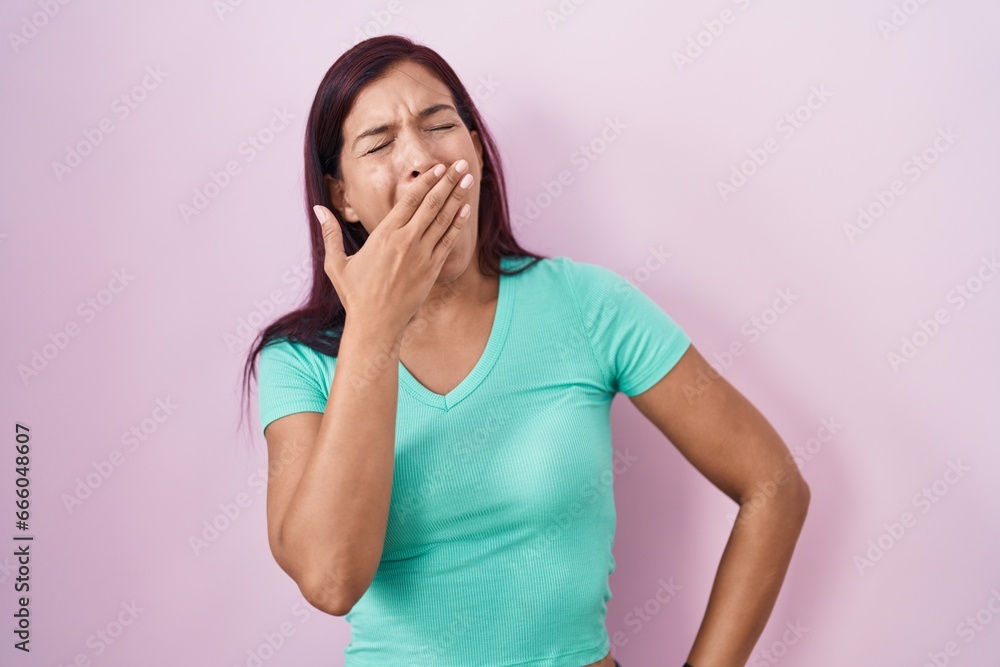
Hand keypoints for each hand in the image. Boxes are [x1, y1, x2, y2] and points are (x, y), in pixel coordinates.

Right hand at [313, 159, 473, 336]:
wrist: (376, 325)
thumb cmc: (355, 295)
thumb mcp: (336, 263)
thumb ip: (330, 234)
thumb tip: (318, 209)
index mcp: (383, 235)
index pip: (409, 200)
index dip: (426, 181)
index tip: (437, 166)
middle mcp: (405, 241)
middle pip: (431, 204)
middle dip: (448, 181)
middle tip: (461, 163)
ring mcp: (421, 256)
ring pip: (443, 220)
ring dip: (457, 197)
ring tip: (468, 179)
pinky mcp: (432, 270)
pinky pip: (448, 242)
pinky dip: (457, 224)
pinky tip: (465, 209)